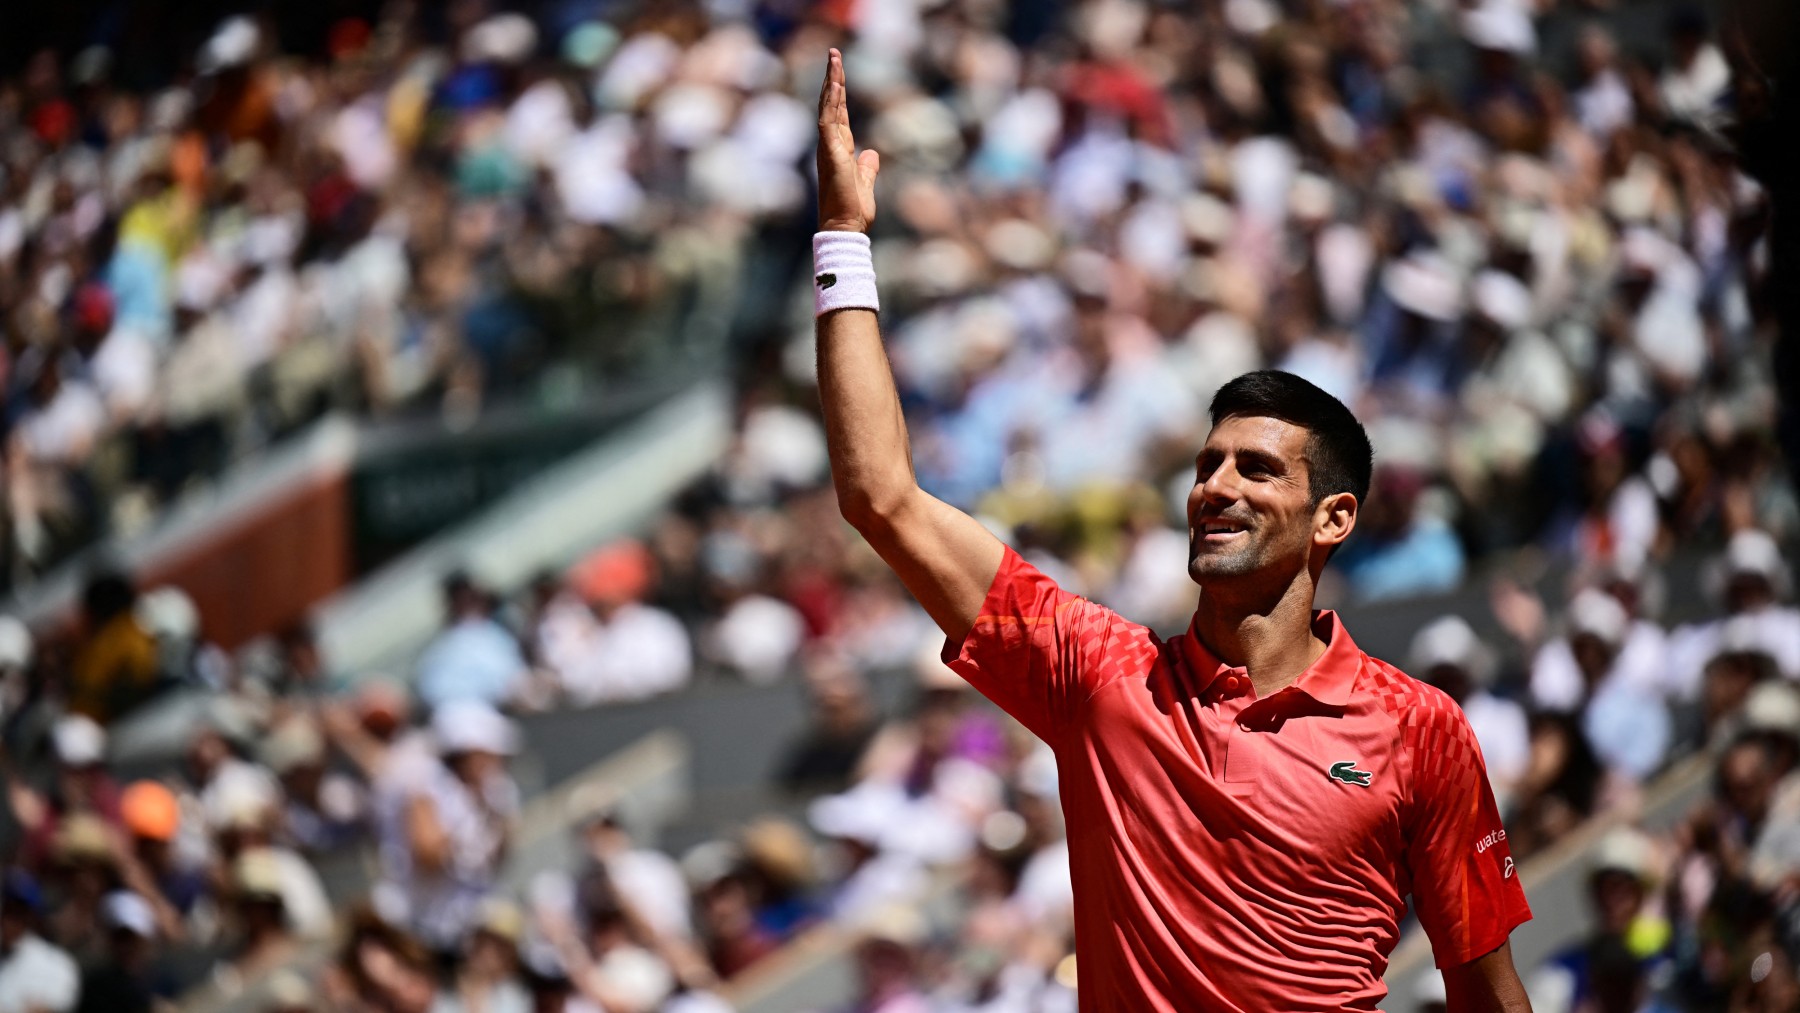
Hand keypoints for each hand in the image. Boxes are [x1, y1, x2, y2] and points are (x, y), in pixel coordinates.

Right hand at [817, 48, 879, 233]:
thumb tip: (872, 154)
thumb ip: (868, 167)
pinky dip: (831, 99)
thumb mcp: (865, 182)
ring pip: (828, 106)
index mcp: (839, 149)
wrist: (845, 226)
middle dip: (833, 78)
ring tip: (834, 57)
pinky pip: (828, 118)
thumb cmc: (853, 210)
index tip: (840, 72)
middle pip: (831, 104)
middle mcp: (830, 144)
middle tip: (835, 54)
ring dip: (832, 81)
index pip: (838, 114)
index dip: (839, 93)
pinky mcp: (829, 150)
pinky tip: (835, 81)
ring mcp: (828, 146)